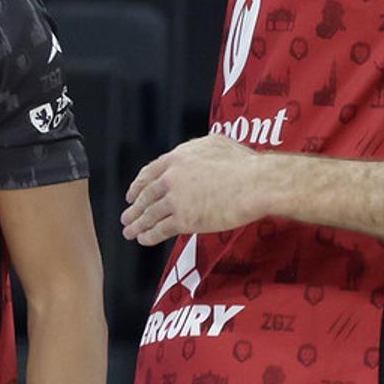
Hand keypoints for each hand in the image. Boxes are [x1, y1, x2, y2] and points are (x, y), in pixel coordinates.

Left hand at [122, 134, 264, 244]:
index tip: (131, 195)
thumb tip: (196, 151)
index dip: (137, 186)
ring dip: (137, 225)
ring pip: (149, 214)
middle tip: (126, 217)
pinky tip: (144, 240)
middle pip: (146, 196)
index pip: (149, 173)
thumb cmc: (245, 164)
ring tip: (130, 232)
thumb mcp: (218, 144)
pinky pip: (160, 230)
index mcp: (178, 158)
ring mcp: (176, 200)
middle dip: (134, 208)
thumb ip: (199, 149)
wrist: (256, 184)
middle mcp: (172, 178)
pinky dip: (149, 236)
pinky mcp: (184, 220)